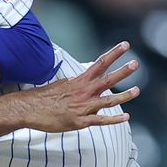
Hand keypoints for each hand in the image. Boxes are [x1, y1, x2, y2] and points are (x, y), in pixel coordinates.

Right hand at [18, 41, 139, 131]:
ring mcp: (83, 106)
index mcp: (79, 81)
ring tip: (137, 90)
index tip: (126, 45)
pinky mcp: (80, 121)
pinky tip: (126, 117)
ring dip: (124, 95)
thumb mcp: (62, 84)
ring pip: (108, 100)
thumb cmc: (44, 97)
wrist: (29, 109)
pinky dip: (114, 119)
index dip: (114, 54)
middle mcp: (83, 92)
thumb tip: (87, 80)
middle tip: (136, 64)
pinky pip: (100, 120)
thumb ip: (78, 83)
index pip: (100, 63)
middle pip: (107, 79)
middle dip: (123, 71)